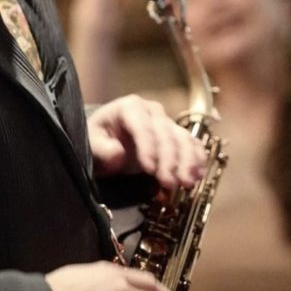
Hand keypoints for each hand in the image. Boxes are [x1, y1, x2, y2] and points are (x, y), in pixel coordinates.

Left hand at [87, 93, 206, 187]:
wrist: (108, 137)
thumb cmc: (99, 139)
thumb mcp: (92, 142)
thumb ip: (102, 148)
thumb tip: (117, 153)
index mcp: (130, 107)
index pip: (142, 126)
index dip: (148, 147)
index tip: (150, 169)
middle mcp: (153, 111)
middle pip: (166, 134)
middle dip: (170, 160)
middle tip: (169, 183)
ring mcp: (167, 122)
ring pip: (183, 138)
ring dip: (188, 161)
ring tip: (187, 183)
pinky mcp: (176, 135)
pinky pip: (192, 143)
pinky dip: (197, 158)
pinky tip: (199, 174)